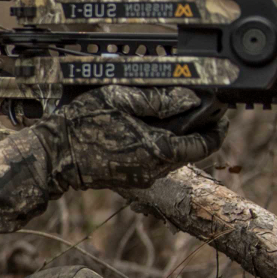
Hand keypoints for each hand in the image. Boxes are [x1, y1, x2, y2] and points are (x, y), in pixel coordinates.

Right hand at [36, 86, 229, 191]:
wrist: (53, 155)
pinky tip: (149, 129)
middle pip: (191, 150)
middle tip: (199, 108)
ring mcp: (143, 177)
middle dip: (198, 129)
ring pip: (174, 156)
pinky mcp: (131, 179)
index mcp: (160, 150)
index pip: (206, 143)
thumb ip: (158, 99)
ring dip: (178, 137)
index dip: (218, 127)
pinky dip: (160, 145)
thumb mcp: (119, 99)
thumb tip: (188, 98)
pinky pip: (156, 161)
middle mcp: (156, 169)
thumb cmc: (82, 125)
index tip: (222, 112)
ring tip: (173, 114)